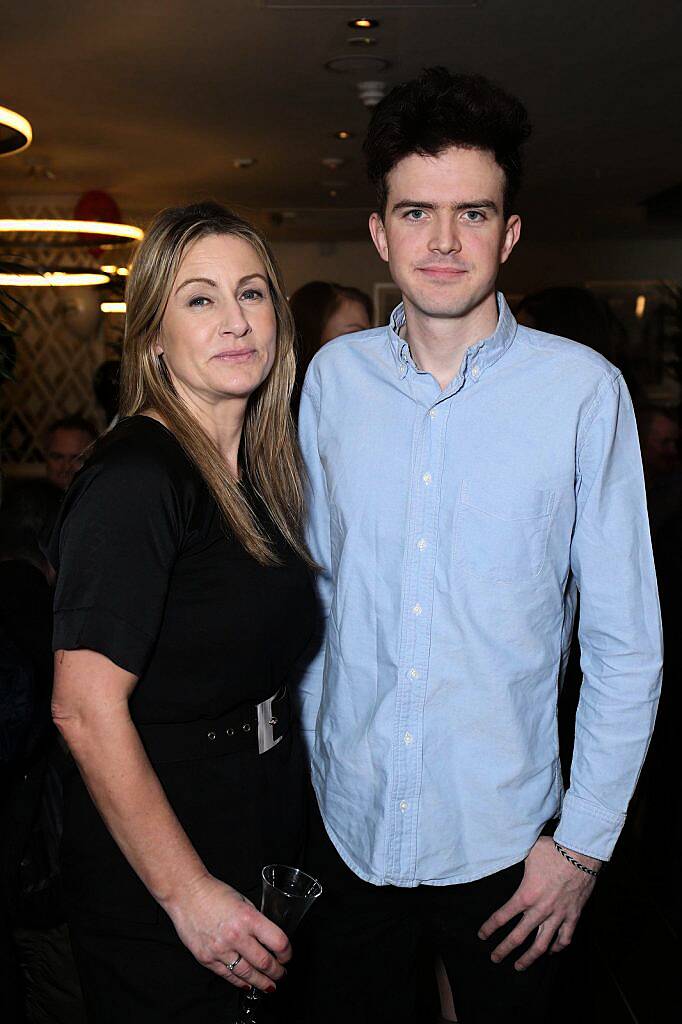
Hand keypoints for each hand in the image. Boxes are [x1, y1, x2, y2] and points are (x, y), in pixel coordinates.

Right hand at [166, 874, 291, 991]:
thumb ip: (255, 920)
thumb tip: (266, 938)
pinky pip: (227, 975)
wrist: (187, 894)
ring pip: (246, 974)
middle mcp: (236, 936)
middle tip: (281, 974)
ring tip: (269, 985)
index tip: (287, 955)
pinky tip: (247, 984)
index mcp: (248, 918)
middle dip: (277, 972)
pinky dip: (239, 982)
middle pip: (264, 962)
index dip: (287, 953)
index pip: (277, 942)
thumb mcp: (243, 901)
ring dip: (261, 982)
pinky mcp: (207, 958)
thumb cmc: (215, 893)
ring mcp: (220, 950)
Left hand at [477, 837, 598, 970]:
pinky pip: (565, 938)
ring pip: (542, 945)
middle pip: (518, 937)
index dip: (490, 928)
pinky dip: (557, 947)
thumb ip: (514, 859)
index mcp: (526, 895)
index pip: (502, 917)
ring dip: (529, 958)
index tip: (482, 935)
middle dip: (504, 950)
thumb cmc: (552, 850)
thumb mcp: (527, 852)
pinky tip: (551, 952)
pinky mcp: (573, 915)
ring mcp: (558, 915)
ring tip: (520, 966)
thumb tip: (502, 854)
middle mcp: (540, 910)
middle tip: (495, 958)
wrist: (581, 853)